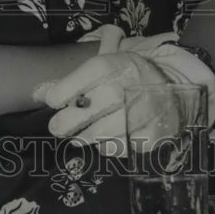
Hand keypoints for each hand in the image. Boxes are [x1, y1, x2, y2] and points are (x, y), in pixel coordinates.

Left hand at [41, 51, 173, 155]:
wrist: (175, 90)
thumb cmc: (130, 77)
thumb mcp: (105, 67)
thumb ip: (73, 80)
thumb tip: (39, 94)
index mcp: (117, 65)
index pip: (82, 78)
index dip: (64, 90)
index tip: (51, 100)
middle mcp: (129, 88)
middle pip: (88, 110)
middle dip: (67, 120)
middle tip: (58, 127)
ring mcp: (141, 115)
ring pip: (99, 134)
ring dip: (84, 136)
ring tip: (82, 133)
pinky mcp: (149, 138)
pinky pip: (117, 148)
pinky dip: (107, 145)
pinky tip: (108, 136)